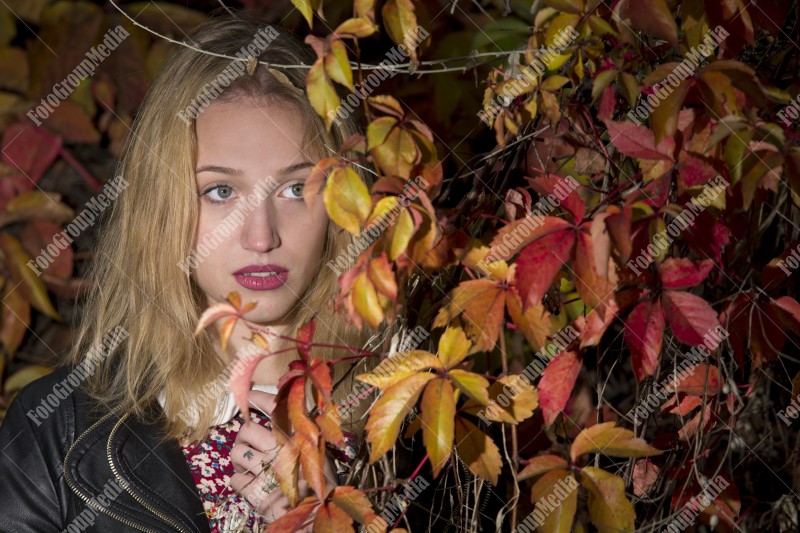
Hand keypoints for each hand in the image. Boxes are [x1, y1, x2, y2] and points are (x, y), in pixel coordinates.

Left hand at [229, 390, 337, 528]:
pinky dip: (239, 479)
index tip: (247, 394)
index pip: (274, 408)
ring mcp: (266, 471)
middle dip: (244, 435)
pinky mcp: (255, 492)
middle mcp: (281, 450)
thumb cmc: (320, 484)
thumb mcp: (319, 453)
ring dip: (239, 457)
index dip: (257, 398)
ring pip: (237, 452)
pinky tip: (249, 481)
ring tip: (248, 464)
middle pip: (247, 429)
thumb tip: (287, 414)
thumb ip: (304, 434)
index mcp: (298, 437)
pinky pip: (235, 478)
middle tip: (249, 443)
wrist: (316, 516)